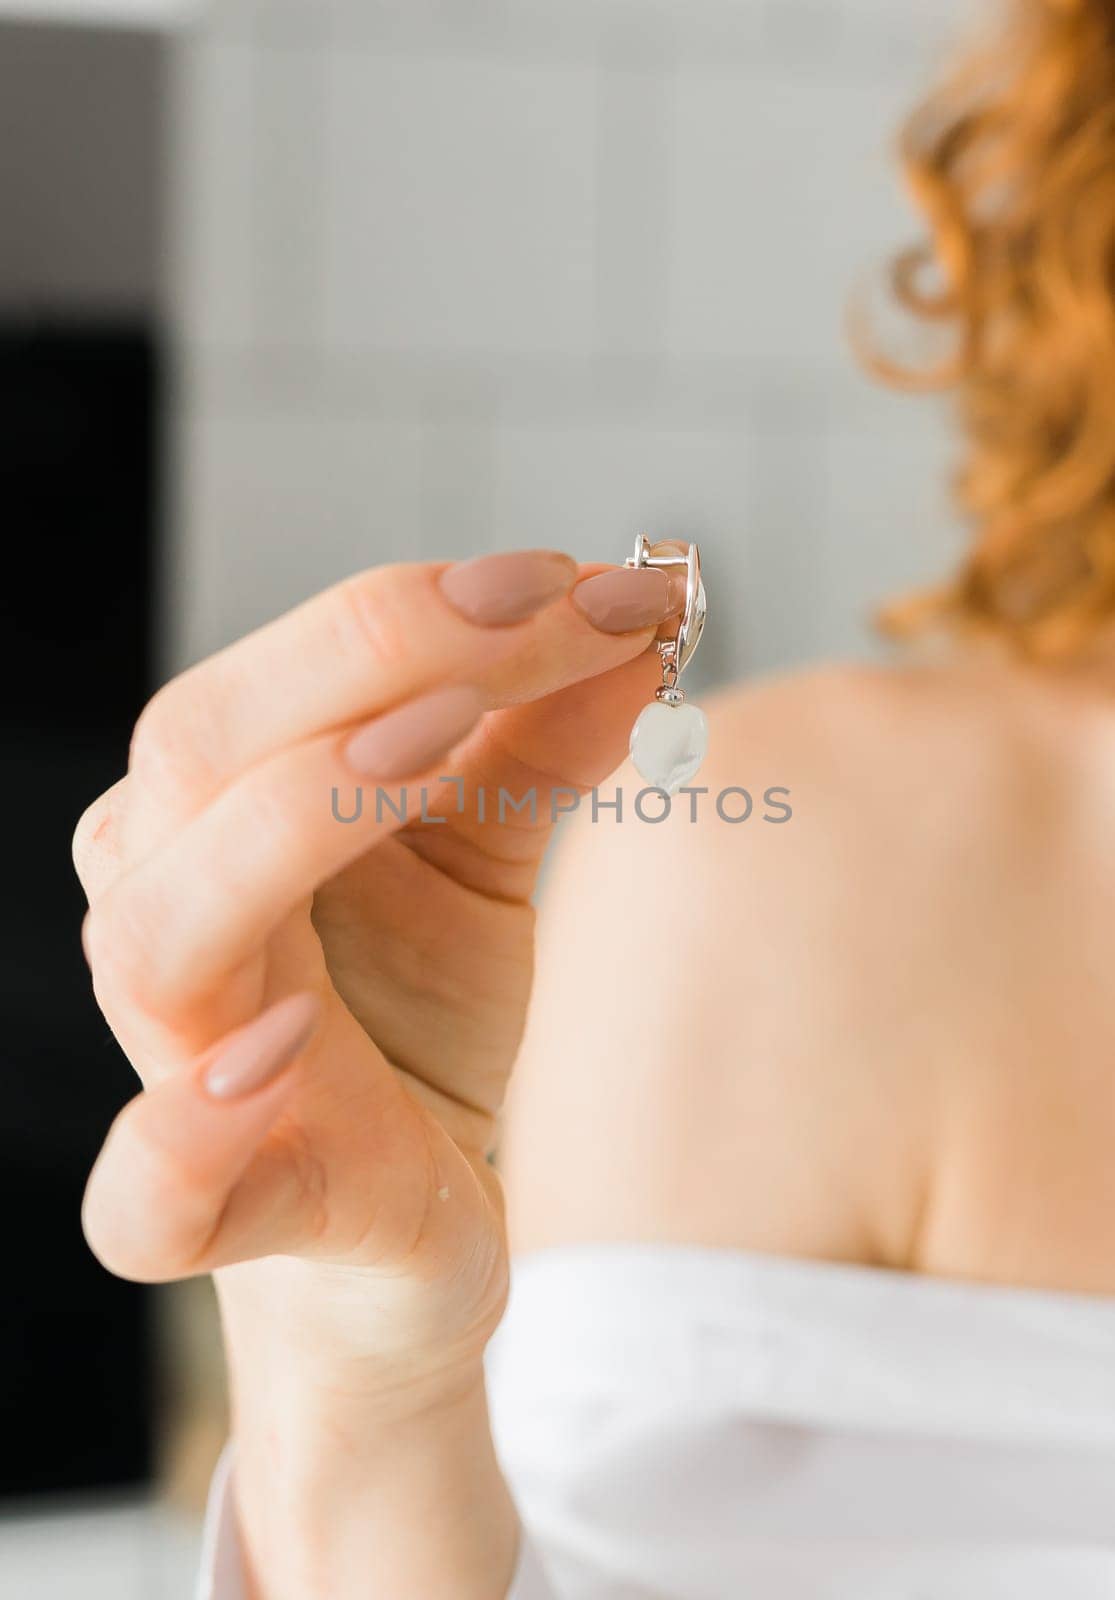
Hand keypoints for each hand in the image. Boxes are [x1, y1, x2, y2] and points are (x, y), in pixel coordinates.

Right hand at [75, 549, 679, 1389]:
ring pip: (163, 929)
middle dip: (378, 658)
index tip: (589, 580)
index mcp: (217, 818)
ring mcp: (180, 1070)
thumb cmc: (413, 1025)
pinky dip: (190, 1129)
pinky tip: (286, 1050)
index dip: (422, 609)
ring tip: (446, 743)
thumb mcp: (482, 864)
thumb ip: (536, 745)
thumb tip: (637, 614)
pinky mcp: (225, 1217)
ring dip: (295, 821)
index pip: (283, 678)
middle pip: (201, 754)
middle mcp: (172, 918)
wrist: (403, 1228)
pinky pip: (147, 1195)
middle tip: (549, 611)